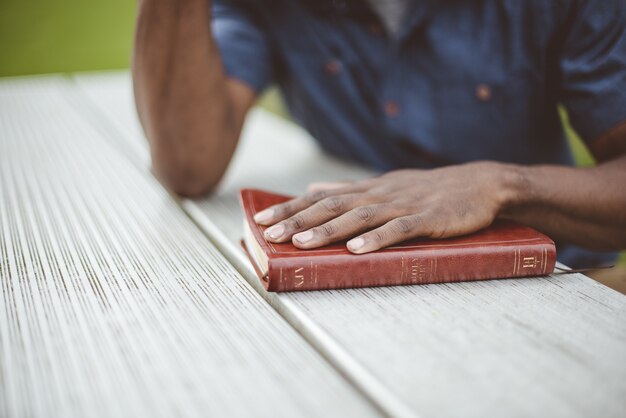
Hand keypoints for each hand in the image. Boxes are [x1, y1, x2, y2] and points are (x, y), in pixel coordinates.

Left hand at [254, 162, 517, 252]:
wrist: (480, 184)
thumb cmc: (430, 190)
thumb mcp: (385, 186)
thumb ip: (348, 190)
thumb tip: (312, 188)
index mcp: (368, 189)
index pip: (321, 198)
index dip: (292, 208)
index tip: (263, 219)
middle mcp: (379, 194)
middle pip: (332, 206)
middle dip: (299, 220)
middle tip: (269, 233)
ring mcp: (403, 205)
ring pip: (359, 217)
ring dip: (328, 230)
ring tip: (300, 243)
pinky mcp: (427, 219)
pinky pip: (398, 230)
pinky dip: (377, 239)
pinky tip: (356, 250)